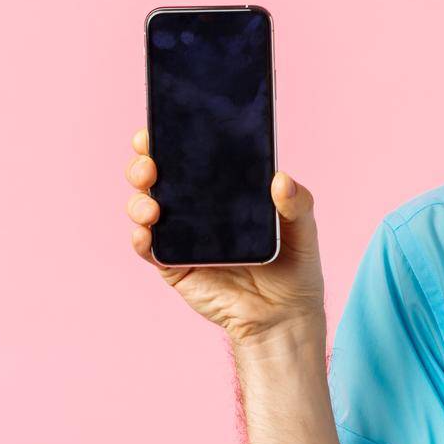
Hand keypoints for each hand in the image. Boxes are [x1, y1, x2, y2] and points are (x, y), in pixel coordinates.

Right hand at [125, 127, 325, 344]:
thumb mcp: (304, 230)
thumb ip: (298, 203)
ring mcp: (183, 236)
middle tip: (149, 163)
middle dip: (145, 163)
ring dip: (139, 201)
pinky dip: (141, 239)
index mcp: (224, 190)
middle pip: (159, 177)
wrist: (284, 316)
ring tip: (152, 205)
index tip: (159, 126)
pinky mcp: (174, 266)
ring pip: (146, 209)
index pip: (192, 156)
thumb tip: (281, 179)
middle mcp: (197, 208)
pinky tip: (145, 233)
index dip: (170, 138)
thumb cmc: (294, 267)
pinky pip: (150, 249)